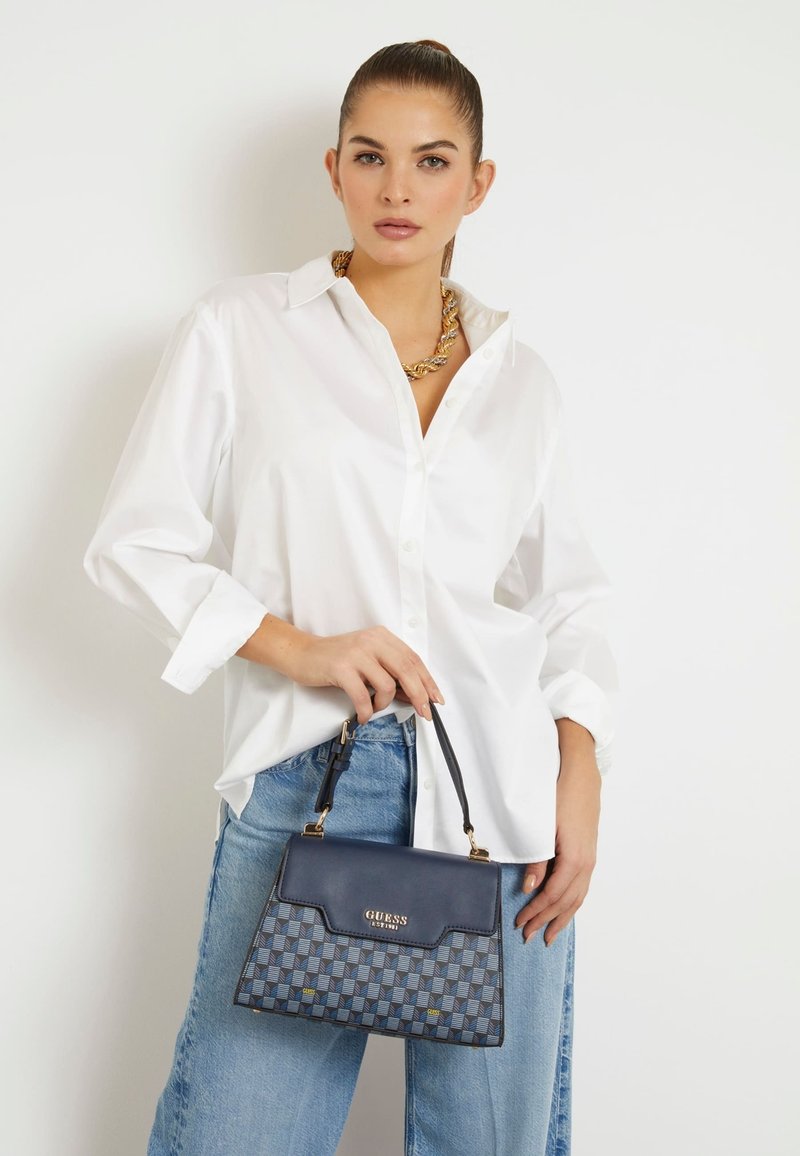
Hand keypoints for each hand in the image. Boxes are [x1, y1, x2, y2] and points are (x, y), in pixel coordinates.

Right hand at [290, 624, 443, 724]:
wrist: (301, 653)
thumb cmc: (335, 660)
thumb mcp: (367, 660)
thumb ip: (389, 672)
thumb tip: (414, 695)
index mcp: (381, 637)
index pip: (413, 659)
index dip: (428, 681)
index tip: (436, 699)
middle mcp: (371, 641)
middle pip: (406, 670)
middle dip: (419, 695)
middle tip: (424, 713)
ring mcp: (356, 654)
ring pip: (387, 685)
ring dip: (384, 704)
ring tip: (373, 708)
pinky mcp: (341, 668)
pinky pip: (363, 696)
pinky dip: (366, 711)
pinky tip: (362, 715)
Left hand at [515, 731, 601, 947]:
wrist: (580, 772)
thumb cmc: (560, 794)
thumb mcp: (543, 826)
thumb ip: (537, 859)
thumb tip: (529, 888)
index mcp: (575, 858)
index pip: (553, 895)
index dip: (537, 912)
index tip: (520, 922)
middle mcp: (586, 863)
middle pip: (566, 902)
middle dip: (547, 921)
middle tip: (529, 936)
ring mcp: (590, 858)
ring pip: (578, 897)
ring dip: (562, 917)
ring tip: (550, 935)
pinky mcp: (589, 852)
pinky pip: (582, 886)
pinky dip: (572, 903)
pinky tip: (565, 909)